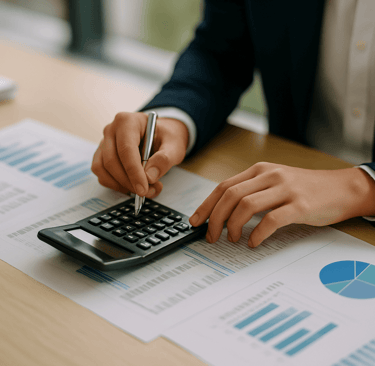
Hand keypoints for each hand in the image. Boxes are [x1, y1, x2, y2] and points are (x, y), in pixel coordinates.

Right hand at [91, 112, 188, 197]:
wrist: (161, 135)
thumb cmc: (166, 138)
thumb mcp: (174, 145)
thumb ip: (165, 159)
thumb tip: (149, 177)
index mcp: (128, 121)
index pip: (126, 149)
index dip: (133, 172)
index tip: (143, 189)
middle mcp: (111, 130)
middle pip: (111, 161)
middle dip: (129, 182)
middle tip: (147, 192)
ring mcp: (104, 143)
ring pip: (103, 170)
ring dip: (122, 185)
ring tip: (145, 189)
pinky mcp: (102, 156)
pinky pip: (103, 175)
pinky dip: (117, 186)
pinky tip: (134, 186)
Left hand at [189, 162, 374, 246]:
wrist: (341, 188)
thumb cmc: (304, 189)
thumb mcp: (274, 182)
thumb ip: (251, 192)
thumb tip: (223, 213)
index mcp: (260, 170)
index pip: (224, 186)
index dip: (206, 205)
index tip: (196, 221)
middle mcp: (269, 176)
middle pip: (230, 196)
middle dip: (215, 219)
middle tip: (211, 236)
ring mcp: (285, 189)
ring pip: (246, 206)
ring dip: (233, 226)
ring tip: (232, 239)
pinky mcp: (300, 205)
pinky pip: (271, 220)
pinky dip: (257, 233)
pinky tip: (253, 242)